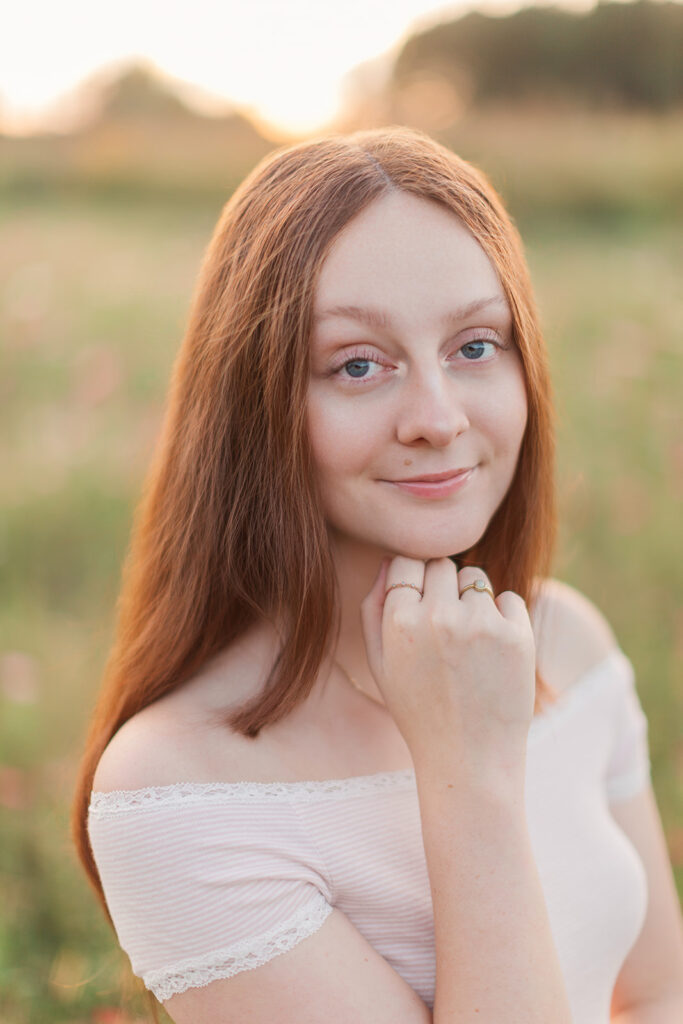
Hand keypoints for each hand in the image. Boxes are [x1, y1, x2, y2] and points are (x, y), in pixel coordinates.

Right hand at [359, 556, 536, 772]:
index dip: (413, 579)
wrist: (469, 759)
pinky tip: (493, 652)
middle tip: (445, 624)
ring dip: (473, 598)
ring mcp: (481, 624)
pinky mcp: (516, 635)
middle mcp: (439, 616)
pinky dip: (503, 617)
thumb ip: (374, 608)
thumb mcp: (381, 664)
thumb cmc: (419, 711)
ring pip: (476, 578)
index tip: (420, 602)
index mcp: (400, 622)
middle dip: (442, 586)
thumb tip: (388, 562)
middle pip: (441, 564)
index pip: (406, 562)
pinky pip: (509, 599)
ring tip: (469, 641)